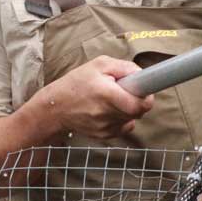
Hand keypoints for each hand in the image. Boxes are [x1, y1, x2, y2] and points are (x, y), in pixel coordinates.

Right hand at [33, 56, 154, 139]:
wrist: (55, 108)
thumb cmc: (77, 82)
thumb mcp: (99, 64)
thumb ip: (124, 67)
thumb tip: (142, 75)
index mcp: (106, 94)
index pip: (139, 104)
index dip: (146, 97)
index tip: (143, 90)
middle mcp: (106, 114)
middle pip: (138, 111)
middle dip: (136, 100)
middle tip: (123, 90)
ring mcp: (106, 127)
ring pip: (132, 119)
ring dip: (127, 109)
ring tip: (111, 99)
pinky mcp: (104, 135)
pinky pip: (124, 126)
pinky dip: (121, 118)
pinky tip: (107, 110)